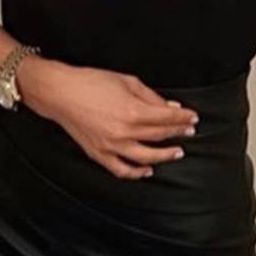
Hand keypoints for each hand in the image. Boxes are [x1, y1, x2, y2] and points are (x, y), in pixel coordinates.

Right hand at [19, 58, 197, 178]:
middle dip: (178, 133)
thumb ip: (152, 97)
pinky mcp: (99, 154)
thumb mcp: (128, 81)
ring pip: (146, 158)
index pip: (167, 119)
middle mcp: (124, 132)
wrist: (61, 93)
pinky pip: (121, 170)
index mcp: (133, 112)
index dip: (183, 119)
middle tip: (189, 131)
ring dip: (164, 156)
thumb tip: (171, 107)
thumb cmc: (93, 82)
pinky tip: (148, 171)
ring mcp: (111, 146)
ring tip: (177, 152)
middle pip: (159, 136)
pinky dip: (136, 173)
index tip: (193, 118)